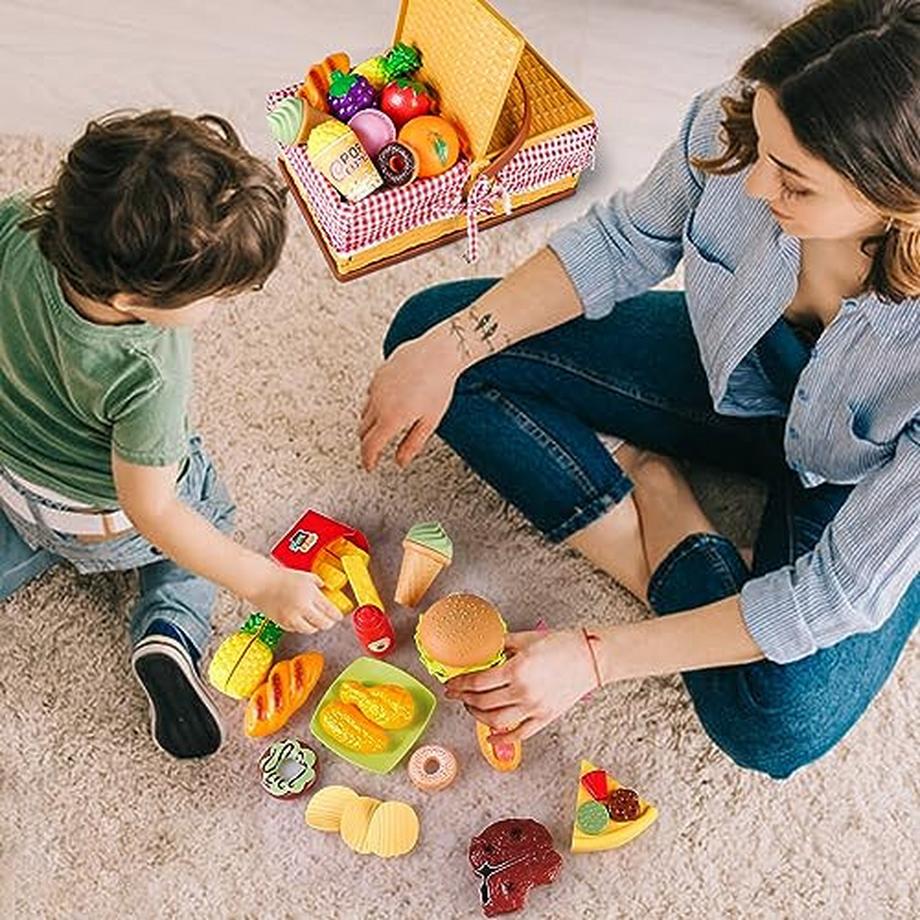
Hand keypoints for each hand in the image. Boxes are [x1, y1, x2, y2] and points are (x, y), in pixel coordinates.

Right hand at [251, 568, 343, 632]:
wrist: (261, 583)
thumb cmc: (281, 577)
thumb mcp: (305, 576)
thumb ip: (318, 583)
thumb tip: (327, 588)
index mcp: (310, 594)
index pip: (330, 610)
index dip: (337, 615)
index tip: (339, 616)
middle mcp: (302, 607)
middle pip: (324, 623)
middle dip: (329, 622)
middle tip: (330, 620)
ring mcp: (292, 617)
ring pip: (311, 630)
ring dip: (316, 626)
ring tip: (317, 621)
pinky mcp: (283, 623)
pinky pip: (297, 629)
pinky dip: (302, 626)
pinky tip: (302, 620)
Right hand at [360, 331, 459, 470]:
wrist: (438, 353)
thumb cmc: (438, 385)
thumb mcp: (429, 422)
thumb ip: (412, 444)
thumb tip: (400, 461)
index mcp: (391, 418)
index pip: (370, 446)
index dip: (368, 460)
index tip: (370, 466)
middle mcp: (379, 403)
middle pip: (363, 432)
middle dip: (368, 443)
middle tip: (376, 450)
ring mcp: (376, 388)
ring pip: (364, 413)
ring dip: (370, 425)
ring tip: (382, 429)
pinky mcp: (378, 375)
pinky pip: (370, 396)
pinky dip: (374, 406)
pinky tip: (388, 405)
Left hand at [445, 629, 596, 742]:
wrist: (591, 658)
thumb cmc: (562, 644)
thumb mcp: (526, 638)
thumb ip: (501, 644)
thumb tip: (482, 647)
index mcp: (517, 670)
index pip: (478, 682)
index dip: (460, 684)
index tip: (451, 683)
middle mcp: (524, 692)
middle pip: (483, 702)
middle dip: (464, 699)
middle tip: (456, 694)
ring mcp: (534, 708)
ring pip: (496, 721)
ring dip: (477, 716)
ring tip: (470, 708)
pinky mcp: (545, 717)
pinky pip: (520, 734)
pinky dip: (502, 738)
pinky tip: (490, 736)